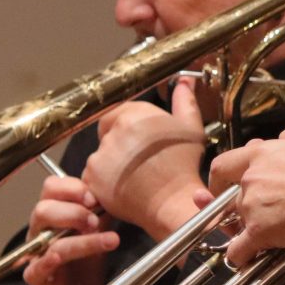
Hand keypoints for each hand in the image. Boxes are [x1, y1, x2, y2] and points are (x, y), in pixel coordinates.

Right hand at [19, 175, 119, 284]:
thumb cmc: (84, 266)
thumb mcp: (98, 234)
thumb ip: (103, 213)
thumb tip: (120, 193)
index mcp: (53, 215)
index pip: (52, 188)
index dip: (72, 187)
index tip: (95, 195)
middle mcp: (41, 232)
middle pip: (43, 208)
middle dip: (73, 210)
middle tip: (96, 219)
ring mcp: (36, 254)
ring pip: (48, 236)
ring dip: (78, 236)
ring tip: (105, 239)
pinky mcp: (36, 277)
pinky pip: (39, 265)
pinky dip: (51, 258)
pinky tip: (61, 257)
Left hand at [83, 78, 206, 240]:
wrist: (174, 202)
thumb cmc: (184, 167)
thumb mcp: (191, 129)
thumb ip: (185, 102)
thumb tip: (184, 83)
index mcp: (136, 115)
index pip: (117, 113)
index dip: (126, 127)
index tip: (137, 141)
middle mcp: (115, 132)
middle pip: (108, 134)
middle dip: (119, 145)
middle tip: (138, 161)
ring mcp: (101, 155)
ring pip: (100, 155)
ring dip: (111, 164)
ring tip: (134, 176)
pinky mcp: (93, 177)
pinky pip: (92, 176)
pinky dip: (104, 182)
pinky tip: (124, 187)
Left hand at [208, 128, 284, 268]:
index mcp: (265, 154)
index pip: (226, 164)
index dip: (223, 178)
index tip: (227, 185)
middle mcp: (253, 178)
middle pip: (234, 195)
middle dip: (244, 206)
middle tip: (258, 213)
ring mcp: (252, 205)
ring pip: (239, 221)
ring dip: (249, 228)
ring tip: (267, 235)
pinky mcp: (258, 231)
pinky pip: (239, 249)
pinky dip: (241, 256)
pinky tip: (247, 259)